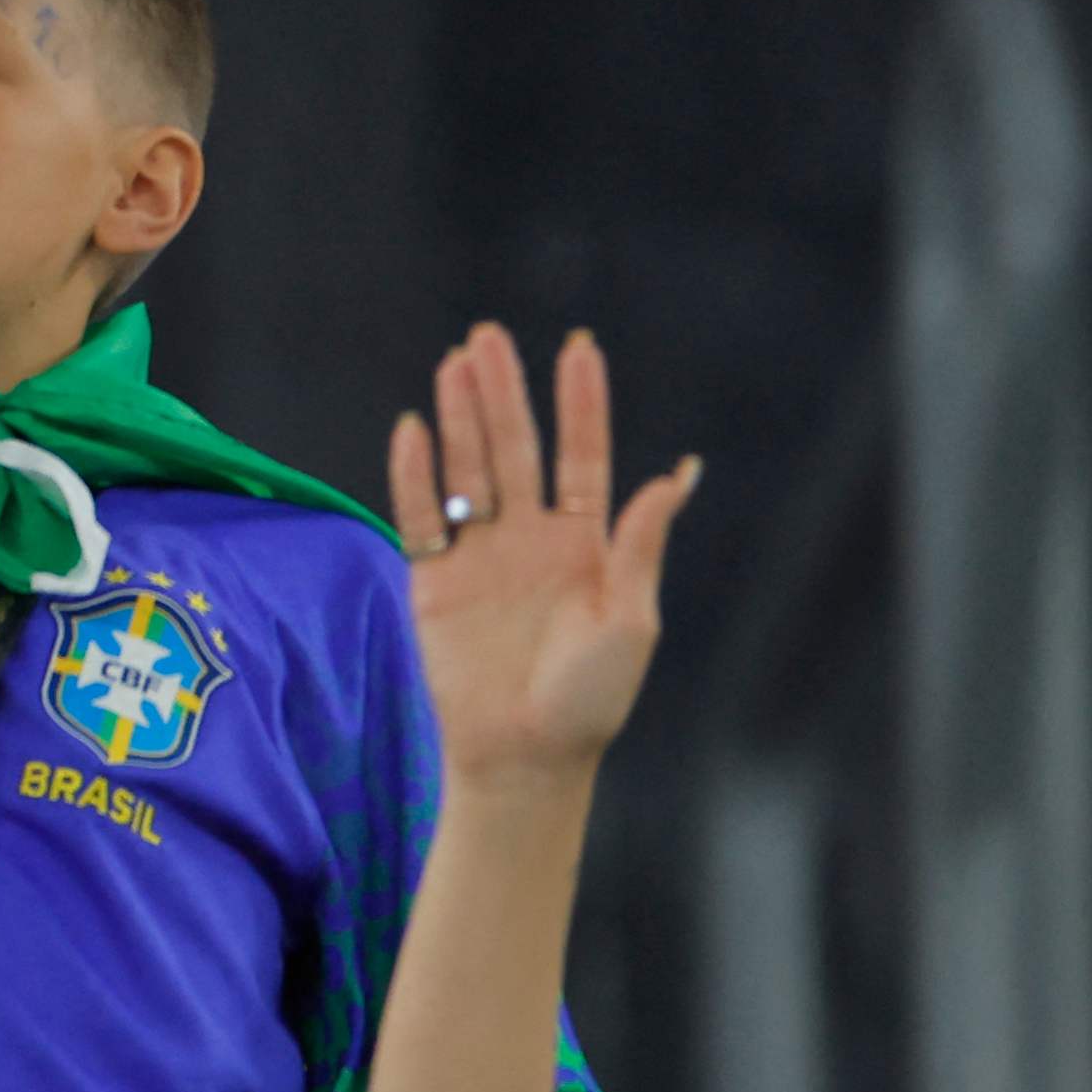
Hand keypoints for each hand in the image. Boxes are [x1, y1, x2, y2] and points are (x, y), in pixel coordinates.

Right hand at [391, 325, 695, 790]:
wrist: (524, 755)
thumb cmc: (590, 698)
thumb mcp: (632, 619)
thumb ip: (641, 544)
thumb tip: (678, 472)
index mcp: (585, 543)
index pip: (582, 456)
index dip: (581, 403)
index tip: (578, 348)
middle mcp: (529, 537)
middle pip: (516, 449)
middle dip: (505, 392)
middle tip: (488, 336)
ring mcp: (479, 555)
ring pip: (469, 469)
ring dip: (462, 417)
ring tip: (455, 363)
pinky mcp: (432, 579)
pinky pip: (420, 516)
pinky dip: (414, 475)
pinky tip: (413, 431)